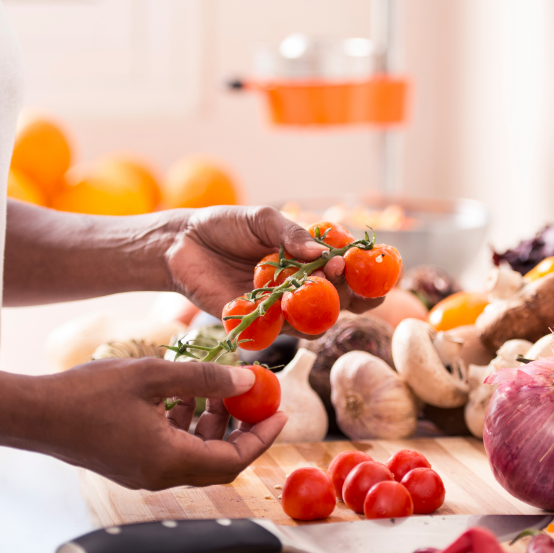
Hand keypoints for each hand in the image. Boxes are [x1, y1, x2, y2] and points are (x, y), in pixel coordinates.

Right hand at [23, 358, 285, 489]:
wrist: (32, 414)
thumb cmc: (86, 394)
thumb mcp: (153, 376)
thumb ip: (204, 379)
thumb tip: (246, 381)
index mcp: (169, 460)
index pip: (233, 460)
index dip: (262, 437)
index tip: (280, 412)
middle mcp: (159, 475)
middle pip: (217, 461)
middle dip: (240, 429)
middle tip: (252, 398)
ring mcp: (143, 472)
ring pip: (195, 454)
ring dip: (212, 424)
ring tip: (216, 388)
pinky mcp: (129, 463)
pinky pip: (172, 449)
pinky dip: (186, 425)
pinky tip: (181, 394)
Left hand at [164, 206, 384, 319]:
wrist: (182, 243)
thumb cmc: (225, 227)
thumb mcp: (263, 221)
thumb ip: (292, 235)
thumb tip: (324, 254)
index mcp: (307, 262)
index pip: (344, 272)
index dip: (361, 273)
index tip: (371, 267)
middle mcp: (298, 290)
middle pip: (338, 303)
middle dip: (350, 294)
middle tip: (346, 278)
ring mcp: (279, 310)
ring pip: (313, 323)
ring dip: (321, 309)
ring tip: (318, 286)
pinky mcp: (255, 325)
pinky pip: (278, 332)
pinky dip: (286, 321)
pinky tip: (285, 304)